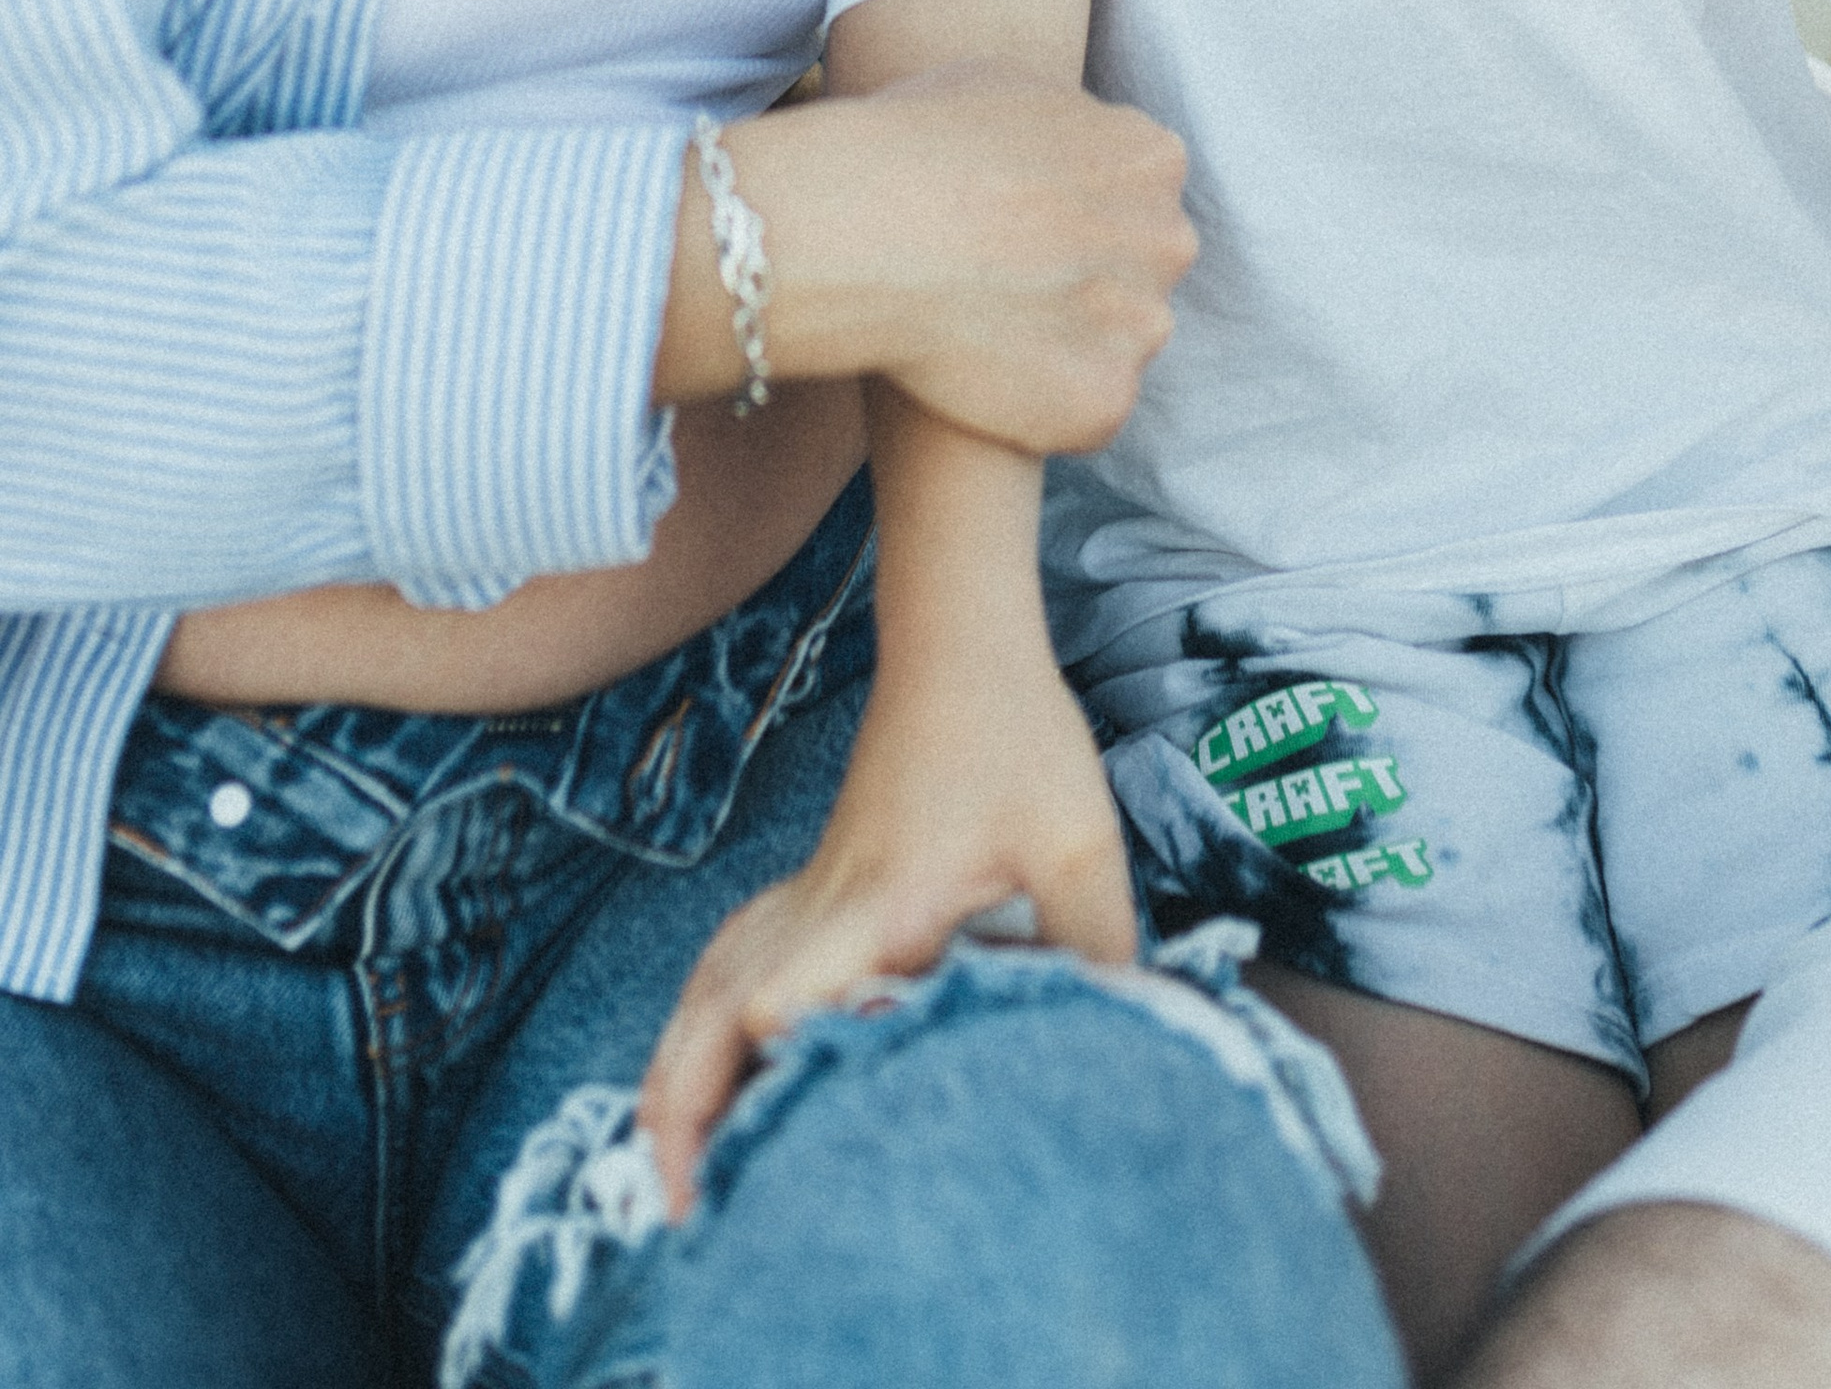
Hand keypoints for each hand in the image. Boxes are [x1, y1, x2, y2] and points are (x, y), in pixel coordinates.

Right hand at [637, 637, 1134, 1214]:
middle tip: (683, 1216)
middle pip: (711, 1014)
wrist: (963, 645)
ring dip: (679, 1073)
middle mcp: (820, 908)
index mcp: (877, 908)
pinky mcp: (812, 882)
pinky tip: (713, 1059)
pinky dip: (702, 1020)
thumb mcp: (1079, 843)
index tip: (755, 1174)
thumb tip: (1124, 1038)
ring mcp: (805, 892)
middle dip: (681, 1116)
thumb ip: (1097, 949)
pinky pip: (730, 961)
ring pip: (707, 989)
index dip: (760, 1083)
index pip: (783, 1005)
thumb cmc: (1015, 735)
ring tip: (675, 1167)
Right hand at [661, 64, 1195, 453]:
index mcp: (1152, 157)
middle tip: (998, 282)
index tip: (1016, 225)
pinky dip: (1039, 404)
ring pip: (1113, 344)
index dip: (1070, 214)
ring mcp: (1142, 325)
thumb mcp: (1006, 85)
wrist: (867, 232)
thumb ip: (1065, 123)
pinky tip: (979, 376)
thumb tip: (1066, 149)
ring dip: (1060, 344)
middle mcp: (1168, 240)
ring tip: (981, 330)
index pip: (1135, 197)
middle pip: (1135, 272)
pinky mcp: (1106, 400)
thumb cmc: (914, 144)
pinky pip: (1083, 408)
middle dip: (1080, 280)